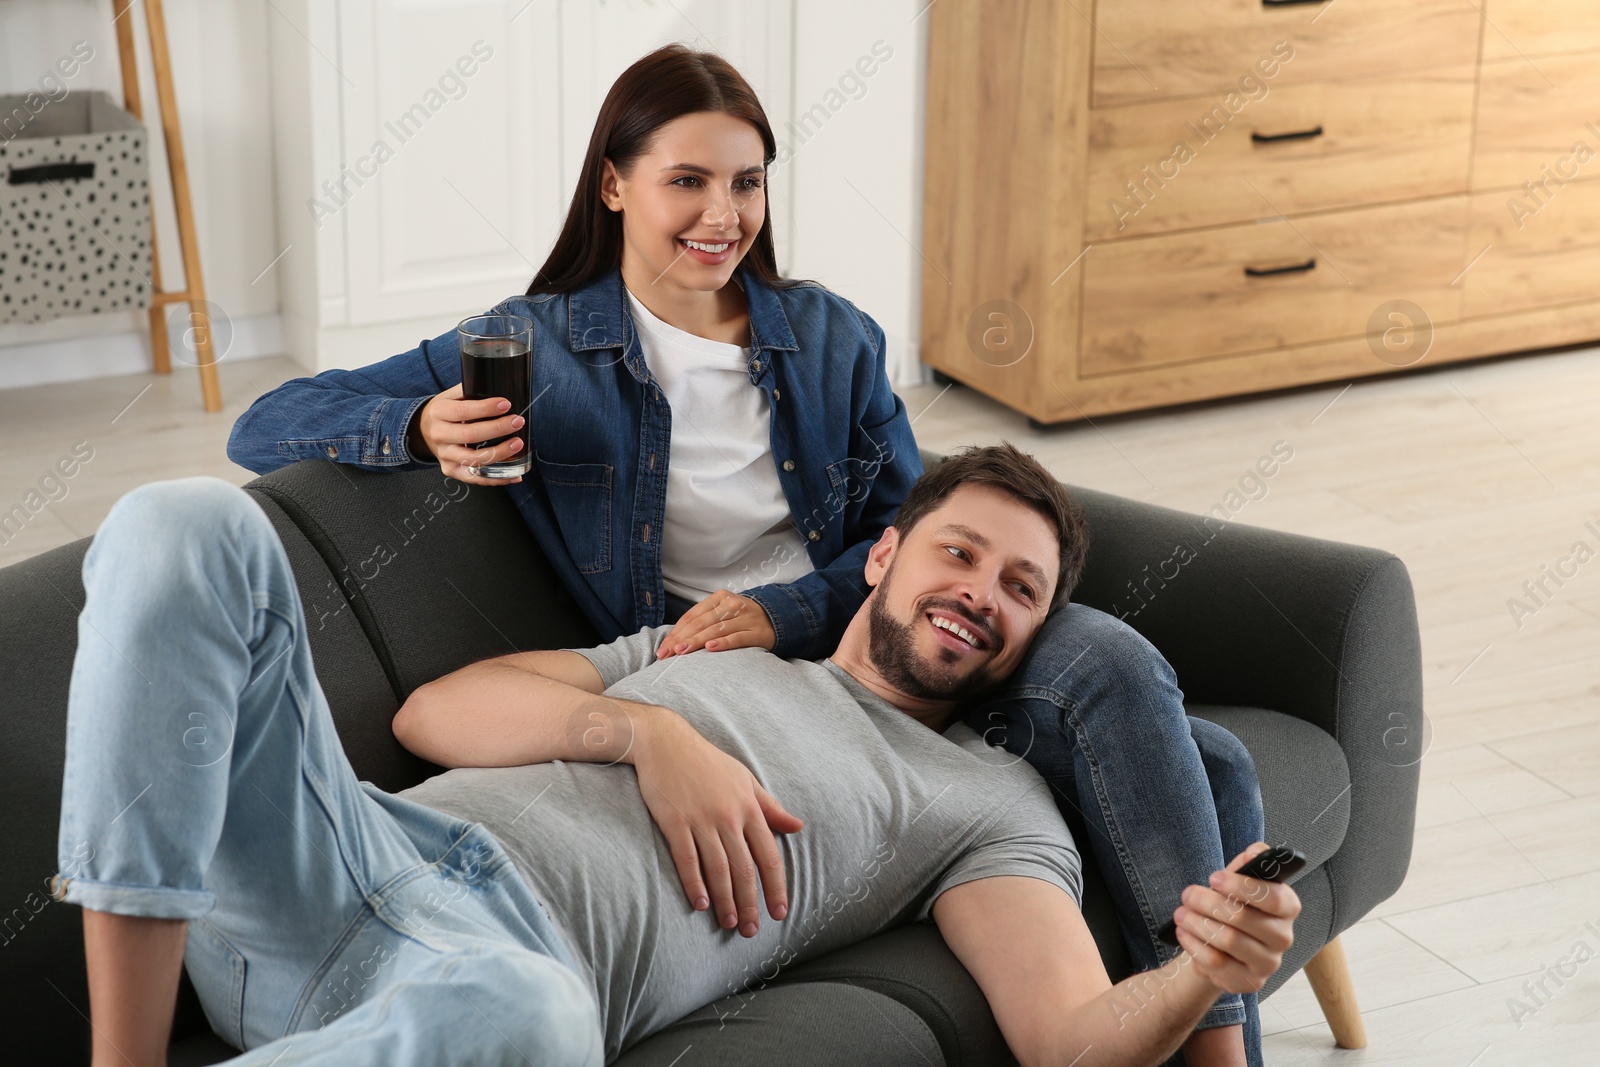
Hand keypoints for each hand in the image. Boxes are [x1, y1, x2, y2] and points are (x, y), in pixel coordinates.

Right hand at [411, 383, 526, 486]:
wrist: (422, 431)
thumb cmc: (444, 412)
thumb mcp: (450, 396)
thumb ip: (469, 390)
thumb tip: (497, 383)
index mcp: (439, 412)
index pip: (464, 410)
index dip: (486, 408)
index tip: (506, 404)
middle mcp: (439, 435)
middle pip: (471, 435)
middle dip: (498, 428)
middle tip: (517, 421)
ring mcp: (445, 455)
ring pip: (474, 459)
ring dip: (500, 453)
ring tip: (517, 444)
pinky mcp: (451, 470)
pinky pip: (475, 478)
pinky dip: (497, 479)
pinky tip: (515, 475)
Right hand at [633, 710, 802, 937]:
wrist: (666, 742)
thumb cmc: (708, 762)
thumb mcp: (745, 780)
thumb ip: (771, 808)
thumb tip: (798, 827)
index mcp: (749, 807)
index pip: (768, 855)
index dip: (776, 887)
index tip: (780, 913)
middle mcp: (729, 816)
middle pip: (744, 869)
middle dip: (750, 903)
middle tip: (752, 931)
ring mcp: (701, 819)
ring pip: (718, 868)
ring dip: (725, 900)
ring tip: (730, 924)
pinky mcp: (675, 821)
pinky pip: (687, 858)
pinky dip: (695, 882)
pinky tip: (700, 903)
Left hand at [656, 590, 776, 658]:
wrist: (778, 619)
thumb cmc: (742, 619)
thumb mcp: (723, 612)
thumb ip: (703, 620)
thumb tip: (675, 639)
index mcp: (720, 598)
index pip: (692, 616)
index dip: (675, 632)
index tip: (663, 647)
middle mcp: (732, 605)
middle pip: (701, 623)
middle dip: (680, 639)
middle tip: (666, 654)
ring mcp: (745, 618)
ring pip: (715, 630)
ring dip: (696, 641)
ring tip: (681, 652)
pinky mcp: (757, 633)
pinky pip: (737, 638)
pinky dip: (723, 643)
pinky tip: (710, 648)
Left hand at [1170, 842, 1299, 994]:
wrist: (1220, 944)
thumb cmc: (1232, 905)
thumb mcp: (1239, 880)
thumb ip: (1250, 863)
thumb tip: (1256, 852)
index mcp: (1288, 907)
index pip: (1274, 897)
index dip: (1242, 887)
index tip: (1213, 878)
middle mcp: (1283, 937)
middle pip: (1243, 918)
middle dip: (1208, 903)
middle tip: (1187, 894)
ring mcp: (1268, 963)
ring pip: (1228, 941)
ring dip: (1197, 923)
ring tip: (1181, 913)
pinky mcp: (1249, 982)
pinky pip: (1216, 963)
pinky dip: (1194, 945)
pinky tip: (1184, 932)